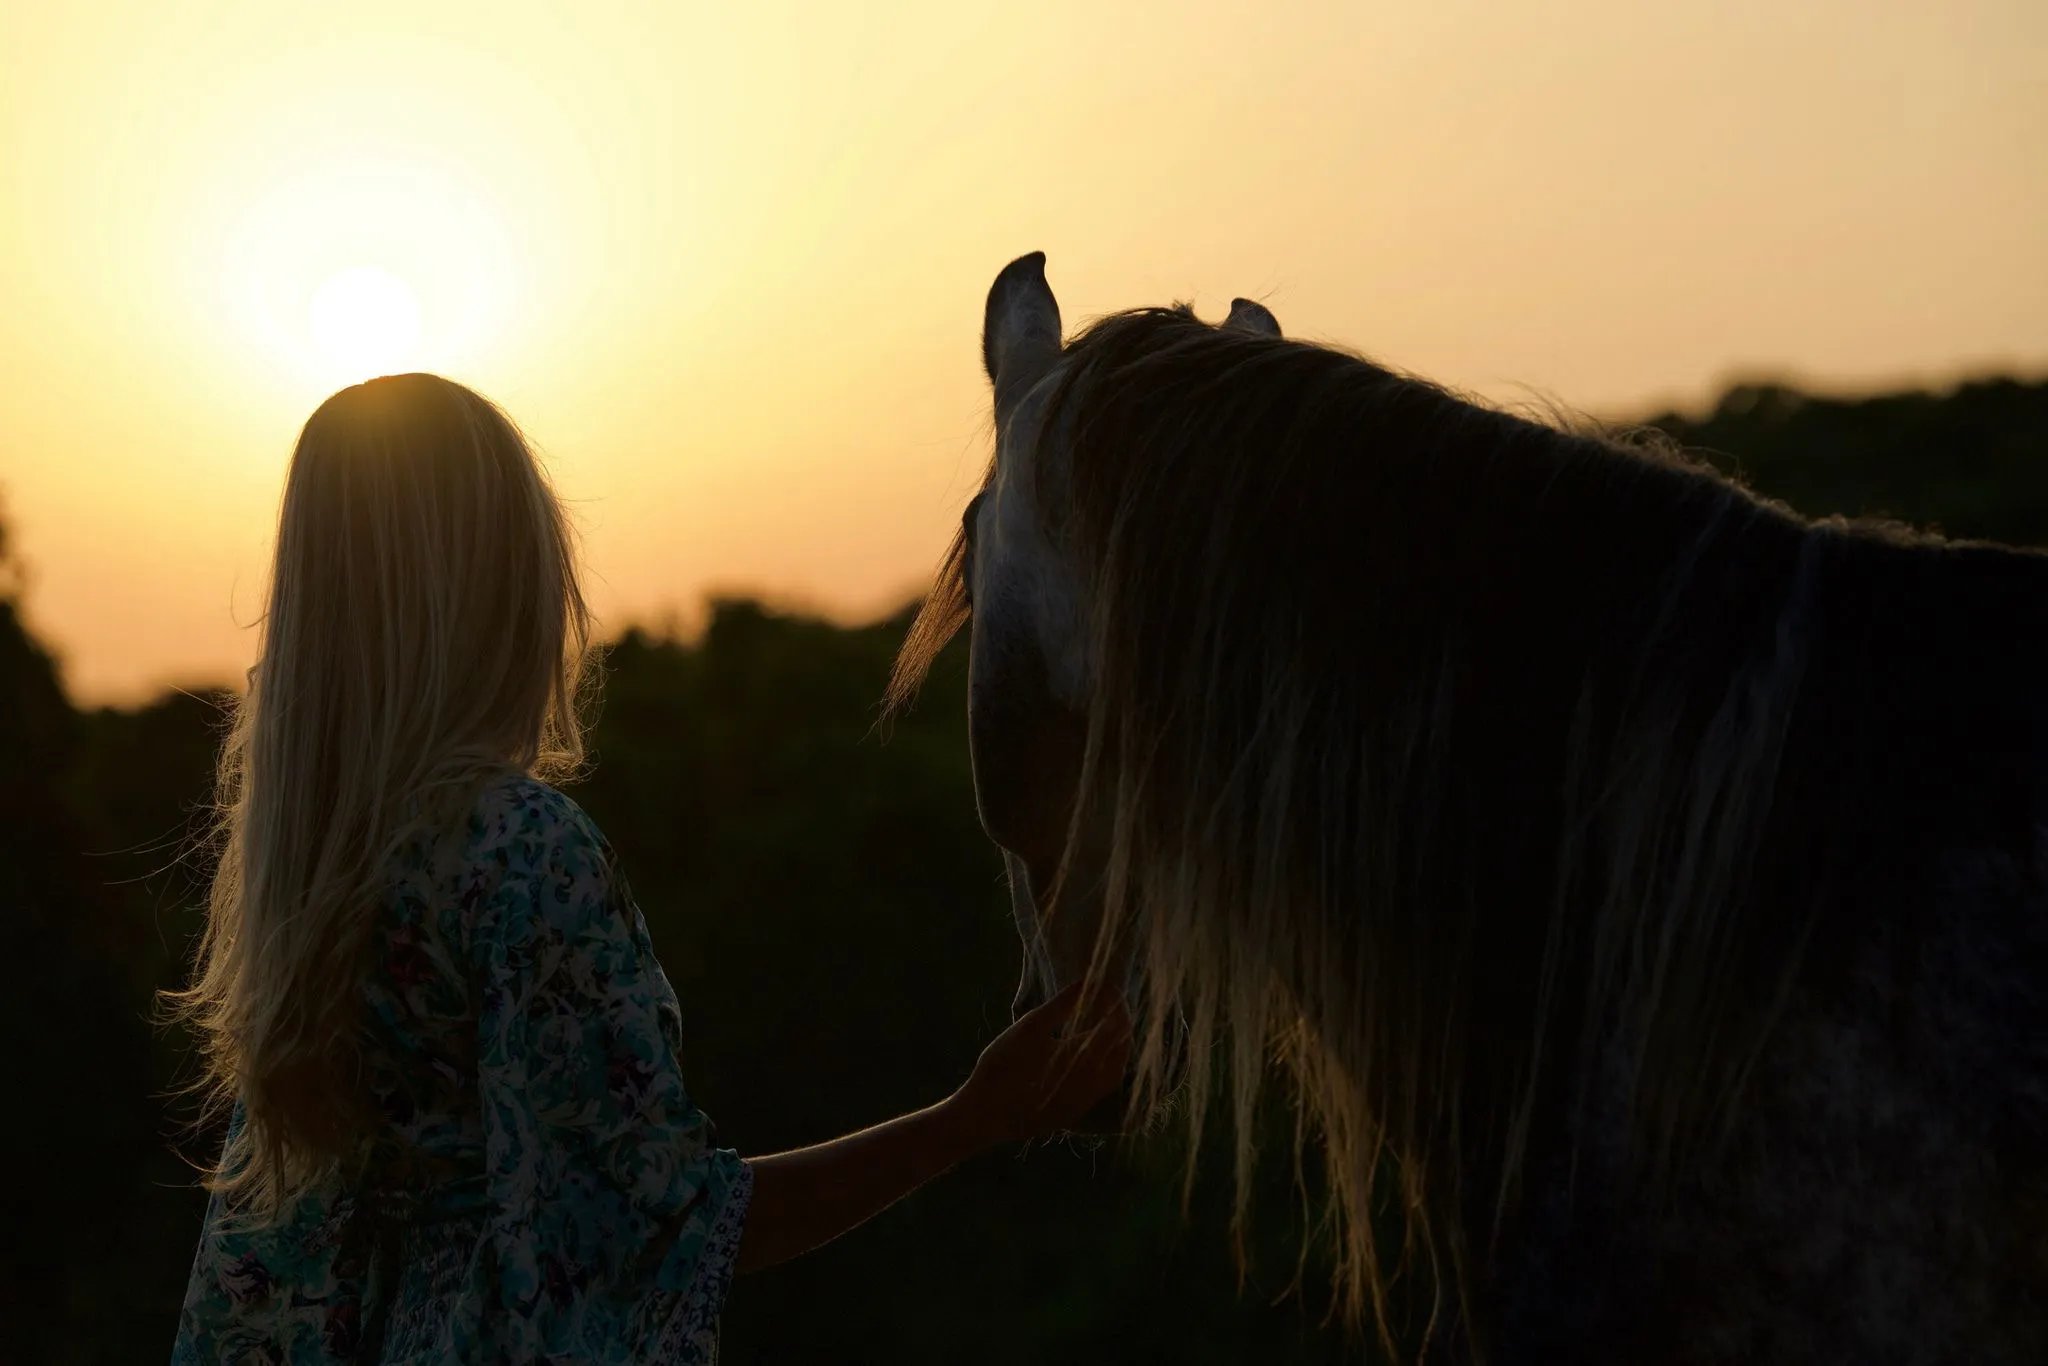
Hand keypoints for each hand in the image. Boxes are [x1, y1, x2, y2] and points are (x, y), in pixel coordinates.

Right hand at [949, 981, 1132, 1145]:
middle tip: (1103, 1002)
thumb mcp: (1030, 1027)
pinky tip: (1088, 1052)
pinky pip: (1105, 1084)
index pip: (1118, 1023)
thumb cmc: (1003, 1066)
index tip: (1107, 986)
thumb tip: (1086, 980)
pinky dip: (1105, 1062)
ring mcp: (1088, 1099)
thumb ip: (1062, 1004)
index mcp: (1085, 1057)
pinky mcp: (1079, 1110)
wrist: (986, 1116)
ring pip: (1118, 1067)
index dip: (1117, 1002)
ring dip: (1114, 1043)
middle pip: (1124, 1045)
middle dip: (1119, 1021)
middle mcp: (1095, 1081)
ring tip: (1098, 1024)